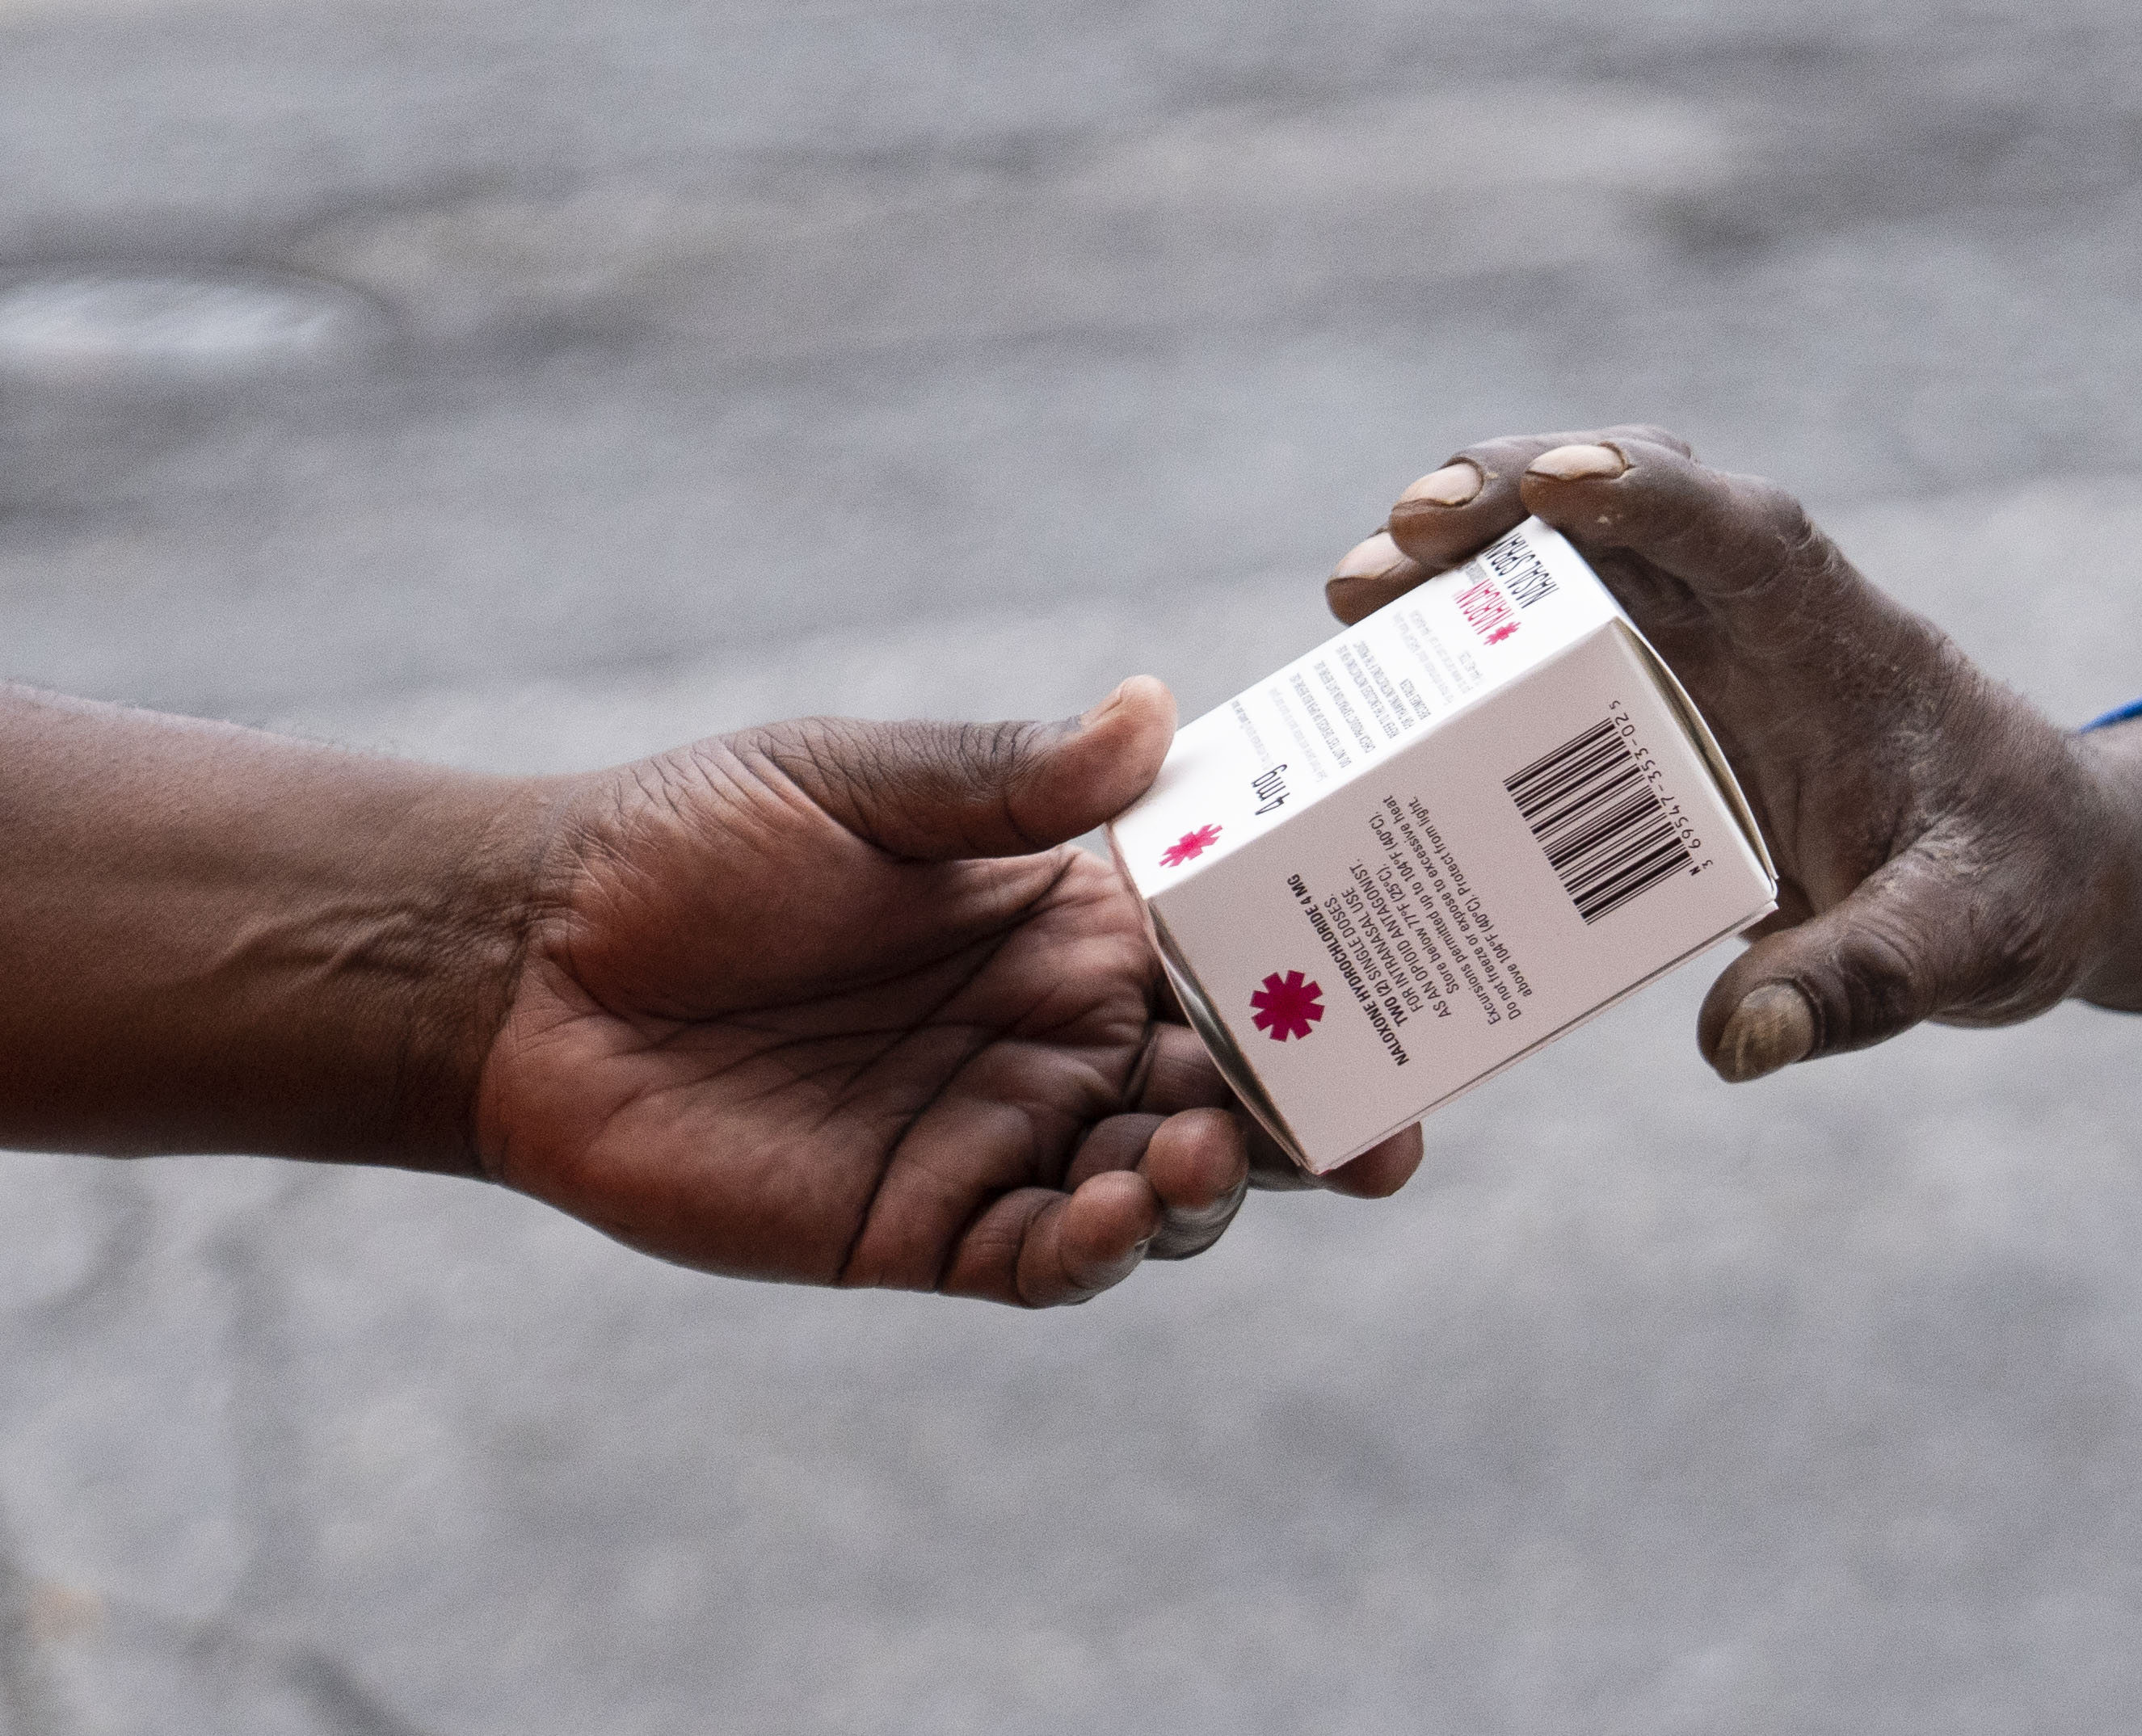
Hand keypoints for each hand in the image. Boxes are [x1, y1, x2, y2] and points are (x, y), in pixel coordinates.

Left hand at [474, 678, 1419, 1304]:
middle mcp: (1063, 1036)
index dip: (1335, 983)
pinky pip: (1048, 1256)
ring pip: (1163, 1186)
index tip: (1421, 990)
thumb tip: (1156, 712)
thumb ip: (1004, 778)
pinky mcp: (925, 1228)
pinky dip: (1101, 1246)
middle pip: (1233, 1092)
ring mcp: (1004, 1138)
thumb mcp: (853, 783)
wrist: (528, 963)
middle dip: (1317, 1116)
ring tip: (1194, 1152)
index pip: (1242, 958)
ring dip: (1209, 1181)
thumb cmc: (692, 846)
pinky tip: (1112, 1210)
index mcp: (1075, 923)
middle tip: (1378, 1134)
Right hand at [1327, 428, 2136, 1080]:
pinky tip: (1370, 689)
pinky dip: (1453, 653)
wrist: (2034, 870)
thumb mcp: (1967, 940)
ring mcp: (1688, 652)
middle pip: (1619, 508)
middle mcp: (1750, 618)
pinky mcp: (1643, 708)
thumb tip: (1738, 1042)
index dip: (1654, 494)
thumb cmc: (2015, 879)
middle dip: (1505, 497)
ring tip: (1348, 599)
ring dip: (1452, 565)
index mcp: (1839, 635)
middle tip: (1395, 538)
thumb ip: (1864, 981)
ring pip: (1557, 564)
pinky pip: (1534, 654)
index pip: (1747, 532)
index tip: (1564, 484)